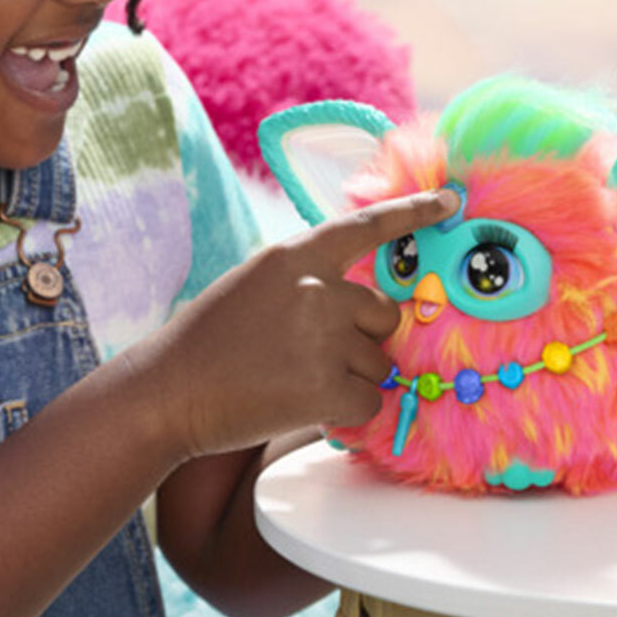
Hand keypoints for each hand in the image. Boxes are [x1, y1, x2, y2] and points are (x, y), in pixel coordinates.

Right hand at [133, 189, 460, 460]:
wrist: (168, 391)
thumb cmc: (206, 343)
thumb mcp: (255, 287)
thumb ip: (307, 284)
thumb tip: (357, 307)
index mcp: (295, 257)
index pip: (364, 226)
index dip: (411, 212)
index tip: (449, 203)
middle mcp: (317, 290)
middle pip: (384, 312)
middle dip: (363, 338)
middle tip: (313, 356)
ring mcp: (324, 338)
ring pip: (379, 362)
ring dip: (351, 379)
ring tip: (295, 382)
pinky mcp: (326, 388)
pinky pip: (369, 402)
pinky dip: (346, 413)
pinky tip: (303, 407)